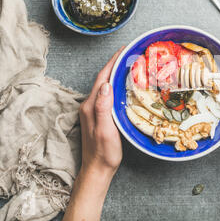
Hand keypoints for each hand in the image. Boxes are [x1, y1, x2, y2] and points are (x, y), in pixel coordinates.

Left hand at [62, 47, 124, 220]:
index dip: (112, 62)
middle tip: (130, 55)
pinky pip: (106, 95)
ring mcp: (92, 110)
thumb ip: (103, 108)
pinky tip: (123, 86)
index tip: (123, 50)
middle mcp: (89, 105)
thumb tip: (105, 85)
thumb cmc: (104, 153)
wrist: (97, 170)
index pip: (102, 78)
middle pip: (102, 79)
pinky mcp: (97, 115)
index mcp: (90, 106)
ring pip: (104, 86)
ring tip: (129, 65)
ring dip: (114, 73)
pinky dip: (115, 85)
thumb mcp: (106, 131)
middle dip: (114, 64)